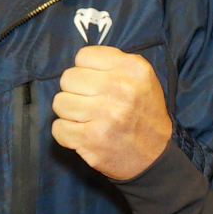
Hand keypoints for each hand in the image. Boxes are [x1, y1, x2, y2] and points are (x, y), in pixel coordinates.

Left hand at [51, 46, 172, 180]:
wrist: (155, 157)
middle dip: (75, 91)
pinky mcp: (92, 139)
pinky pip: (58, 127)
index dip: (85, 70)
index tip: (94, 83)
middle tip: (90, 103)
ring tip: (86, 118)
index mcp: (132, 68)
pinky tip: (82, 133)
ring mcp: (105, 115)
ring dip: (69, 112)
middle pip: (68, 78)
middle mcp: (120, 88)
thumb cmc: (143, 113)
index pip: (83, 56)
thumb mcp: (142, 78)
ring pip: (60, 102)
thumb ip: (113, 64)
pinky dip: (66, 132)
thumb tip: (79, 64)